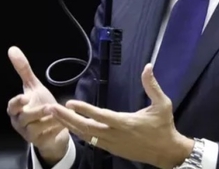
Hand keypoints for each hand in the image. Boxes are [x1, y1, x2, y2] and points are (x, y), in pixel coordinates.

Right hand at [7, 46, 69, 163]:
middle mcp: (20, 123)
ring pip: (38, 127)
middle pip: (25, 118)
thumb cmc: (39, 106)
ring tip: (61, 113)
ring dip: (50, 120)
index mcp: (16, 110)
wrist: (51, 128)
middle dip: (36, 112)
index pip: (12, 106)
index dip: (17, 102)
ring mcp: (29, 134)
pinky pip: (49, 135)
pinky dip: (58, 128)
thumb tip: (12, 49)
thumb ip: (23, 70)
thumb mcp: (33, 87)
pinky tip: (66, 122)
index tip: (25, 97)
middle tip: (49, 106)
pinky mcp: (41, 142)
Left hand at [45, 63, 193, 168]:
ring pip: (85, 136)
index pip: (101, 116)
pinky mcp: (112, 149)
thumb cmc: (164, 126)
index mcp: (126, 123)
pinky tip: (70, 126)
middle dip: (67, 118)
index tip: (70, 103)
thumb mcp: (163, 104)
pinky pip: (91, 141)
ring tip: (55, 116)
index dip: (85, 110)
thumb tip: (148, 66)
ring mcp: (112, 144)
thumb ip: (152, 86)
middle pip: (86, 127)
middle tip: (51, 109)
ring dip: (69, 125)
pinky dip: (79, 133)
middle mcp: (115, 135)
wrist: (166, 152)